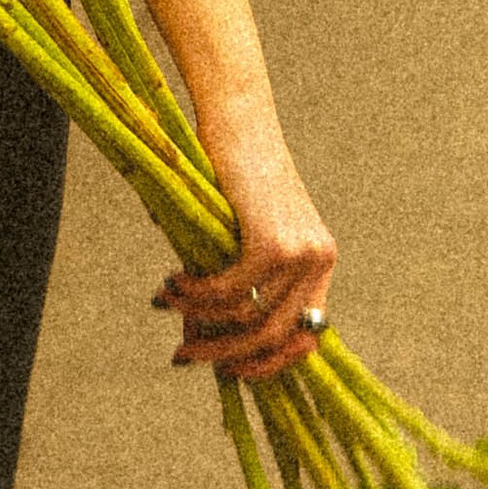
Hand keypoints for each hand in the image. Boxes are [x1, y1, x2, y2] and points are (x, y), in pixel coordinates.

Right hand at [155, 104, 335, 381]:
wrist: (237, 119)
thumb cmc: (232, 174)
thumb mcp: (240, 236)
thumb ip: (233, 285)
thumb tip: (199, 337)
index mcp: (320, 261)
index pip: (308, 336)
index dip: (269, 362)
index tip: (229, 369)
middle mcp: (319, 259)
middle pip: (275, 335)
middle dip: (227, 354)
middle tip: (184, 355)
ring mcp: (301, 250)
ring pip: (250, 317)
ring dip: (200, 320)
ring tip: (167, 307)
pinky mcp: (273, 240)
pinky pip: (231, 290)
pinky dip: (196, 295)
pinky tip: (172, 285)